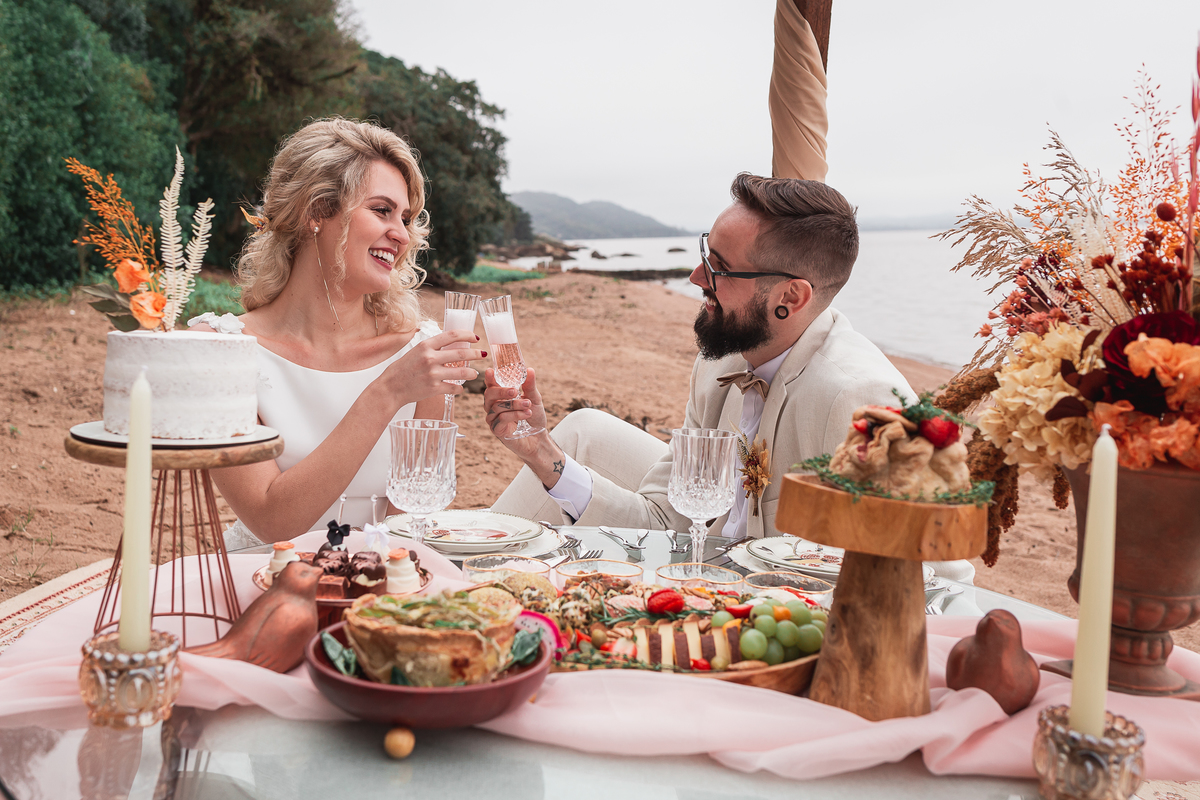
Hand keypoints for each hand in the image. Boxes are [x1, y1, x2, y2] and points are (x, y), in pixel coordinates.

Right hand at [383, 330, 484, 406]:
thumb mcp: (415, 351)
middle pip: (461, 353)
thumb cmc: (402, 369)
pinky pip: (454, 388)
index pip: (452, 335)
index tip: (475, 338)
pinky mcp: (434, 389)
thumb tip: (451, 342)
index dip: (467, 335)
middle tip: (483, 354)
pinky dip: (460, 389)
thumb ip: (432, 347)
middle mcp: (430, 358)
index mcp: (425, 345)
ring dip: (472, 373)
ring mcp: (433, 374)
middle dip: (476, 354)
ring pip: (462, 373)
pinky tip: (460, 388)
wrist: (390, 388)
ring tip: (474, 373)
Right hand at [483, 367, 562, 483]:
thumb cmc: (534, 418)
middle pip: (489, 394)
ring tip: (528, 405)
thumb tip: (529, 370)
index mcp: (501, 397)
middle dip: (501, 391)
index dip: (489, 378)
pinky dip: (514, 415)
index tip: (490, 371)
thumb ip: (530, 386)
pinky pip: (501, 419)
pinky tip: (526, 414)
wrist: (539, 438)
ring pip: (497, 407)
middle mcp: (494, 406)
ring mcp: (494, 419)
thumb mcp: (534, 399)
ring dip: (514, 404)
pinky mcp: (497, 430)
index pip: (492, 385)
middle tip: (515, 390)